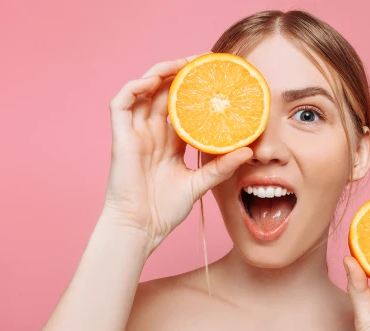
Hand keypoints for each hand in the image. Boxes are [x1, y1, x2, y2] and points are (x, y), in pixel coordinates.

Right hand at [102, 54, 252, 251]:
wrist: (141, 228)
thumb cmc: (165, 209)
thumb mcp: (200, 183)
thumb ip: (221, 167)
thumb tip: (248, 151)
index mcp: (170, 141)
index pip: (182, 106)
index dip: (195, 90)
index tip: (215, 79)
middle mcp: (151, 132)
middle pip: (164, 91)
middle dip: (181, 74)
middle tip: (203, 63)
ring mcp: (135, 132)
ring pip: (143, 90)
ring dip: (160, 73)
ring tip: (182, 64)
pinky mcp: (121, 136)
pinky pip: (122, 102)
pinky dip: (136, 87)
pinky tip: (154, 81)